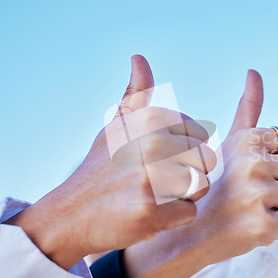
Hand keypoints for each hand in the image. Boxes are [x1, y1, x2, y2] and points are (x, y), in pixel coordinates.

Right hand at [5, 55, 216, 268]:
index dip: (185, 151)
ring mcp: (151, 178)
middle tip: (156, 181)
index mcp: (150, 119)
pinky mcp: (150, 211)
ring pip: (201, 187)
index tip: (157, 159)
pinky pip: (188, 213)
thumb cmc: (102, 167)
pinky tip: (147, 214)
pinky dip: (171, 219)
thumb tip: (139, 58)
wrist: (71, 213)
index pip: (202, 135)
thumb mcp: (116, 124)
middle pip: (206, 161)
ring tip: (153, 196)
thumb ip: (137, 94)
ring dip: (182, 197)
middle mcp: (152, 143)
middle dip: (188, 174)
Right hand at [124, 70, 277, 277]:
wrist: (195, 230)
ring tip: (258, 207)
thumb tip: (254, 71)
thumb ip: (248, 107)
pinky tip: (259, 223)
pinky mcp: (262, 226)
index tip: (263, 170)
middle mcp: (252, 163)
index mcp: (248, 138)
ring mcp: (257, 196)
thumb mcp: (231, 141)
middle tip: (260, 192)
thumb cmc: (219, 182)